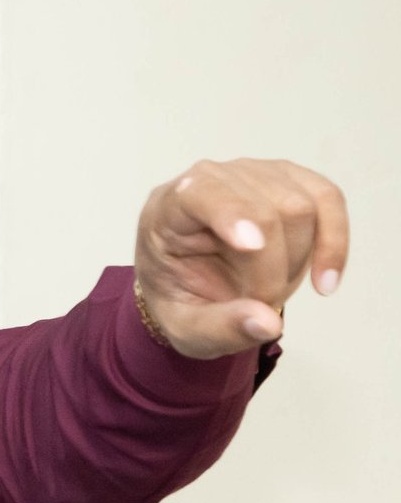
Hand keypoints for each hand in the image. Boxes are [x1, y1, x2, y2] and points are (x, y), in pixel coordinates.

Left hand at [134, 159, 348, 359]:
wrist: (195, 283)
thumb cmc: (183, 298)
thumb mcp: (186, 329)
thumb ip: (220, 329)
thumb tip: (268, 323)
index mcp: (168, 209)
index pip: (201, 193)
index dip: (230, 213)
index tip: (251, 246)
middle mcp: (210, 178)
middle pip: (266, 209)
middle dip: (273, 269)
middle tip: (260, 302)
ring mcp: (253, 173)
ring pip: (302, 206)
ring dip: (298, 260)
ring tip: (272, 286)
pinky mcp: (289, 180)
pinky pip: (328, 199)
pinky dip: (335, 241)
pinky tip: (325, 280)